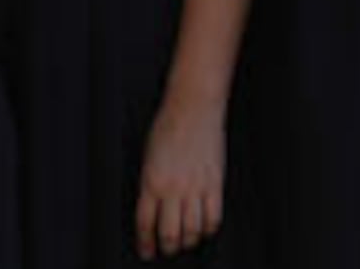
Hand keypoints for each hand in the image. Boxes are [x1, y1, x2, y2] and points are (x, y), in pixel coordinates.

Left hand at [135, 94, 226, 259]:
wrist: (192, 109)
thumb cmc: (167, 127)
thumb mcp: (147, 158)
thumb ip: (149, 184)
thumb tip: (151, 208)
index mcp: (150, 181)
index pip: (145, 222)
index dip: (145, 242)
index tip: (146, 251)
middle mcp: (172, 188)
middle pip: (169, 232)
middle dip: (167, 247)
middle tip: (165, 251)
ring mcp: (195, 187)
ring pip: (192, 229)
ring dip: (187, 241)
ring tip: (184, 243)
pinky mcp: (215, 184)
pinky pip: (214, 217)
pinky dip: (208, 229)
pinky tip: (204, 229)